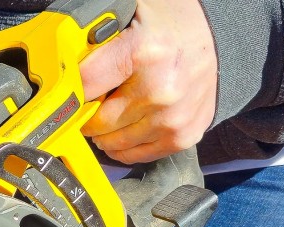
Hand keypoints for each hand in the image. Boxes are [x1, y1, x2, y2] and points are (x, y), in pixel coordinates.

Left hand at [79, 0, 218, 163]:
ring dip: (104, 134)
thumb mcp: (131, 15)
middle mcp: (160, 90)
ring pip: (113, 143)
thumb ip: (98, 39)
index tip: (68, 92)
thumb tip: (64, 60)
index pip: (84, 87)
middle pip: (97, 122)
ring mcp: (173, 118)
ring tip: (108, 116)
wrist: (220, 38)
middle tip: (92, 104)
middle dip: (88, 114)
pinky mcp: (183, 136)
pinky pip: (136, 155)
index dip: (71, 90)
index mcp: (143, 53)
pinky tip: (125, 129)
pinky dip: (125, 146)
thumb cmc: (172, 25)